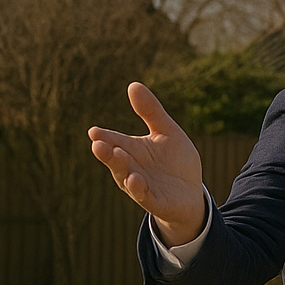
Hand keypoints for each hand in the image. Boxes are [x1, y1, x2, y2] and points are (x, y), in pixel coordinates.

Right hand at [88, 82, 204, 245]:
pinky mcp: (154, 200)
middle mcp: (131, 167)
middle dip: (106, 152)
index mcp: (131, 149)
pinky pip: (144, 195)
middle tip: (97, 143)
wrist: (190, 192)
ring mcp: (140, 185)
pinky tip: (135, 179)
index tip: (94, 131)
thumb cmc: (175, 161)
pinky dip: (138, 188)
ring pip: (126, 176)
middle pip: (115, 158)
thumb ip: (151, 111)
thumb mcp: (167, 131)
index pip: (114, 140)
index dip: (104, 137)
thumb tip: (133, 84)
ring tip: (116, 155)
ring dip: (121, 168)